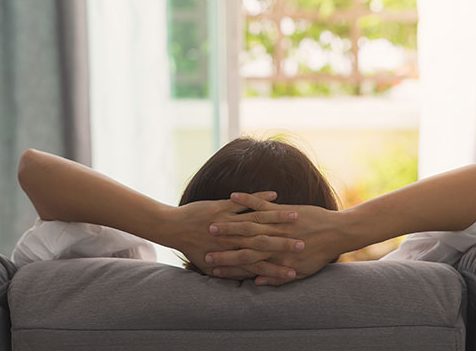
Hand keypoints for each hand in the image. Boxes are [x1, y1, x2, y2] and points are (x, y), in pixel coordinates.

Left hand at [156, 192, 304, 279]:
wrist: (171, 229)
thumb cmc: (191, 247)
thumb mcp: (211, 265)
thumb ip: (235, 273)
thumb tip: (255, 282)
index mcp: (231, 255)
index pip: (260, 264)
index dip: (279, 268)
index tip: (297, 270)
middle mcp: (232, 240)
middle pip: (264, 243)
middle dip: (285, 244)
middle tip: (304, 245)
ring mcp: (228, 222)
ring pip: (257, 221)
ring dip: (278, 219)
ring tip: (297, 218)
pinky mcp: (222, 207)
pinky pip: (244, 201)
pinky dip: (259, 197)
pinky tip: (275, 193)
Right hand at [205, 193, 351, 285]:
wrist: (339, 234)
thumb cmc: (321, 253)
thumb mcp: (302, 271)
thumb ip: (279, 278)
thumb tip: (259, 283)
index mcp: (277, 259)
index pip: (246, 265)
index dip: (226, 266)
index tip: (209, 267)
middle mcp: (275, 243)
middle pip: (242, 246)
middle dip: (221, 247)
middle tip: (203, 248)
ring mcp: (278, 225)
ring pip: (249, 225)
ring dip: (228, 224)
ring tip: (210, 224)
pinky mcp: (284, 210)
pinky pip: (263, 204)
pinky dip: (248, 199)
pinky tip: (233, 194)